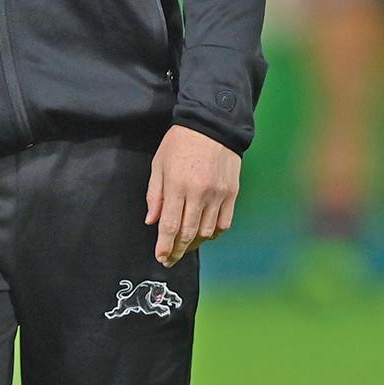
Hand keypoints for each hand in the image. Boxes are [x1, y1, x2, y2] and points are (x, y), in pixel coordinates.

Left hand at [145, 125, 239, 267]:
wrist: (211, 125)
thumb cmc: (180, 142)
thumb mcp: (159, 163)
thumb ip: (154, 194)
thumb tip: (152, 221)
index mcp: (177, 185)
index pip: (170, 226)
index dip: (165, 246)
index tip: (161, 257)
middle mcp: (199, 193)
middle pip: (188, 233)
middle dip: (177, 250)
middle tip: (170, 259)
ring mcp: (218, 195)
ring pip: (207, 232)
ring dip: (194, 244)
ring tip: (185, 246)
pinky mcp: (232, 193)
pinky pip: (224, 223)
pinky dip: (214, 233)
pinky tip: (204, 234)